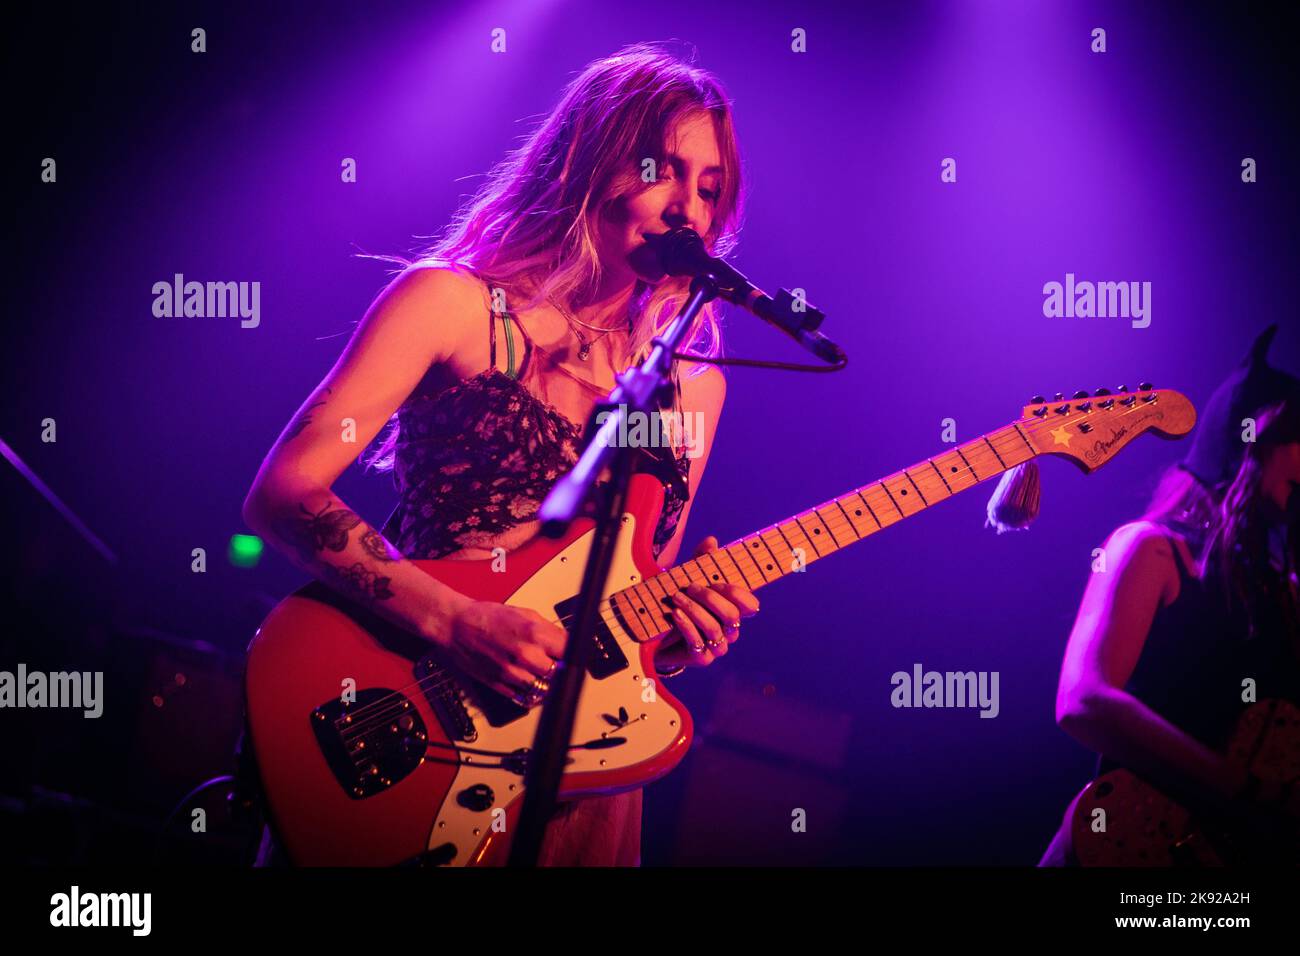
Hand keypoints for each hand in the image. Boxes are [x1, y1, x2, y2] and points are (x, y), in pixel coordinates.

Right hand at [439, 600, 566, 705]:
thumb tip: (566, 642)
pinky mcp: (500, 685)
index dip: (573, 653)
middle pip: (559, 674)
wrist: (457, 626)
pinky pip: (524, 698)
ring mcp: (512, 673)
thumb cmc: (487, 617)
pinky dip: (530, 693)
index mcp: (534, 634)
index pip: (570, 651)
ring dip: (545, 683)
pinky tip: (528, 682)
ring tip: (541, 673)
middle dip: (560, 668)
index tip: (573, 655)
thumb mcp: (525, 613)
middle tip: (556, 663)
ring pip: (543, 690)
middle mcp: (526, 655)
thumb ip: (548, 630)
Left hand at [654, 536, 759, 671]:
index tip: (719, 582)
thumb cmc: (680, 603)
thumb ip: (701, 561)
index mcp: (732, 610)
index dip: (740, 594)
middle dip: (711, 598)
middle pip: (732, 616)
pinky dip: (686, 626)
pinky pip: (698, 642)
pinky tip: (675, 614)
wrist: (658, 634)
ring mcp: (717, 645)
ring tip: (677, 598)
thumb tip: (711, 540)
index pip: (750, 605)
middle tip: (691, 587)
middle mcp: (729, 630)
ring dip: (695, 610)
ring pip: (715, 628)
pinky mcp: (702, 657)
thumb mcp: (689, 578)